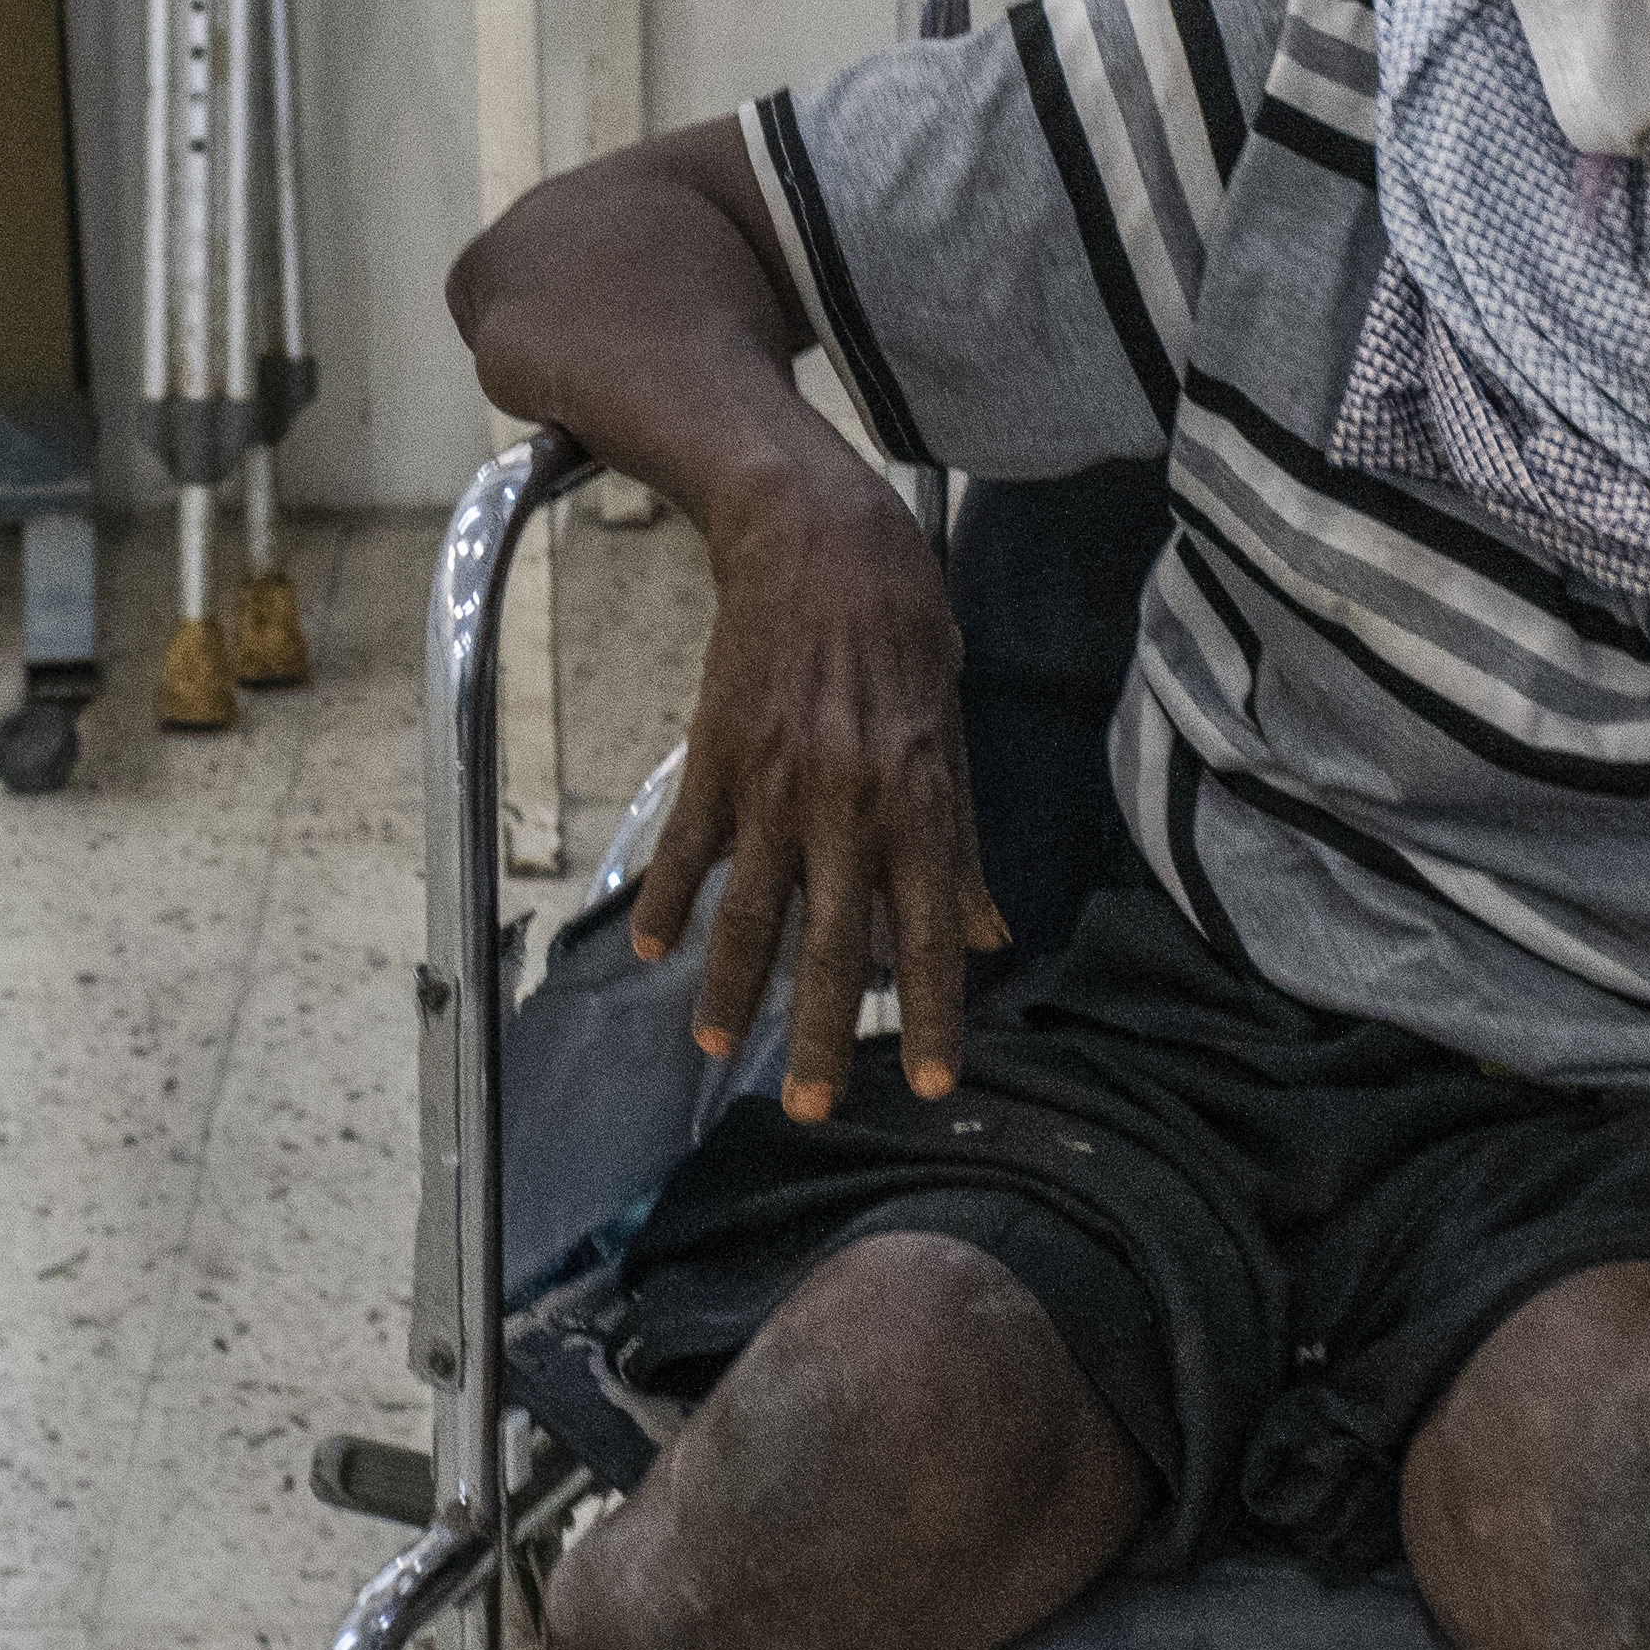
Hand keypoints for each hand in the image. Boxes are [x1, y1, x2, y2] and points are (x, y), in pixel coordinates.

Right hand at [639, 464, 1001, 1114]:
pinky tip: (655, 952)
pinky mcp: (717, 756)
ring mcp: (775, 784)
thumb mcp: (950, 733)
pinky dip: (670, 902)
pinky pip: (690, 847)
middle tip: (813, 1110)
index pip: (931, 930)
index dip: (934, 1012)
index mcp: (916, 800)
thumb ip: (963, 841)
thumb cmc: (902, 629)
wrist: (817, 539)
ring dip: (734, 990)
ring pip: (751, 911)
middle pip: (833, 943)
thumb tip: (993, 931)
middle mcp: (846, 804)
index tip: (932, 1083)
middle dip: (822, 1035)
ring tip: (719, 1052)